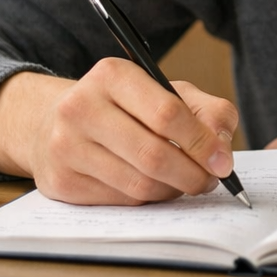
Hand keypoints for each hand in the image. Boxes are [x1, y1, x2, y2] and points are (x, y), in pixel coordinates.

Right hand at [0, 59, 239, 204]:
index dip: (202, 143)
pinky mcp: (60, 180)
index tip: (224, 162)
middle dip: (192, 174)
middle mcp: (81, 106)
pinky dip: (146, 199)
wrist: (53, 122)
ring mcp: (66, 146)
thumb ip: (205, 111)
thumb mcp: (164, 92)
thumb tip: (222, 148)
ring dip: (172, 190)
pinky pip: (120, 201)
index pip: (168, 113)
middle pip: (154, 155)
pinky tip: (153, 186)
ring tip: (184, 183)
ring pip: (138, 184)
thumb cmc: (122, 107)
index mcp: (112, 75)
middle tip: (210, 181)